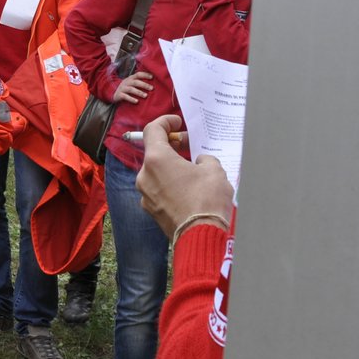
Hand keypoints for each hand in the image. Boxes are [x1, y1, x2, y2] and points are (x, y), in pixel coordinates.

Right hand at [110, 71, 153, 102]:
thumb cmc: (127, 88)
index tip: (152, 77)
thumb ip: (139, 81)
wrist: (114, 93)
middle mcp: (127, 82)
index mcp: (131, 78)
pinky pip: (125, 96)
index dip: (145, 75)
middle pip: (135, 82)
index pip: (138, 74)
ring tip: (146, 96)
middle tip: (152, 88)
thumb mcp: (132, 83)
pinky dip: (131, 99)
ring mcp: (123, 88)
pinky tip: (137, 101)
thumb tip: (152, 82)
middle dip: (144, 85)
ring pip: (131, 89)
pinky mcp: (119, 95)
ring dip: (139, 92)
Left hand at [136, 114, 232, 237]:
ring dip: (171, 167)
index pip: (152, 130)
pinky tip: (187, 189)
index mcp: (156, 160)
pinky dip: (169, 184)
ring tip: (192, 169)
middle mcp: (145, 176)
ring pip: (156, 173)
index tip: (176, 122)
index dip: (165, 121)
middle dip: (172, 146)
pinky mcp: (151, 211)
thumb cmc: (207, 200)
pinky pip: (158, 190)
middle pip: (154, 153)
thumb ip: (204, 158)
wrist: (201, 236)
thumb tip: (199, 162)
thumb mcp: (213, 170)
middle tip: (189, 145)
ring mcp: (145, 195)